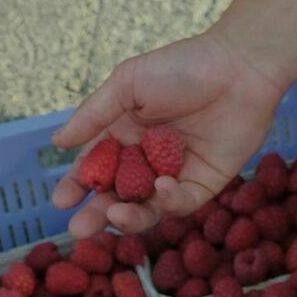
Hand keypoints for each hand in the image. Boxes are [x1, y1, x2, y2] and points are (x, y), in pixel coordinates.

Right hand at [51, 32, 283, 236]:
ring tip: (114, 214)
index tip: (62, 200)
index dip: (77, 185)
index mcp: (124, 133)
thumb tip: (57, 142)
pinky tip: (161, 187)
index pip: (94, 167)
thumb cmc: (182, 67)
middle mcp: (146, 158)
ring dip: (128, 217)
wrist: (239, 66)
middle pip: (116, 194)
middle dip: (96, 214)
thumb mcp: (129, 83)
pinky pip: (181, 202)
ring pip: (146, 207)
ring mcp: (174, 173)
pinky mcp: (204, 184)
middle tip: (79, 230)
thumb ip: (94, 114)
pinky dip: (169, 201)